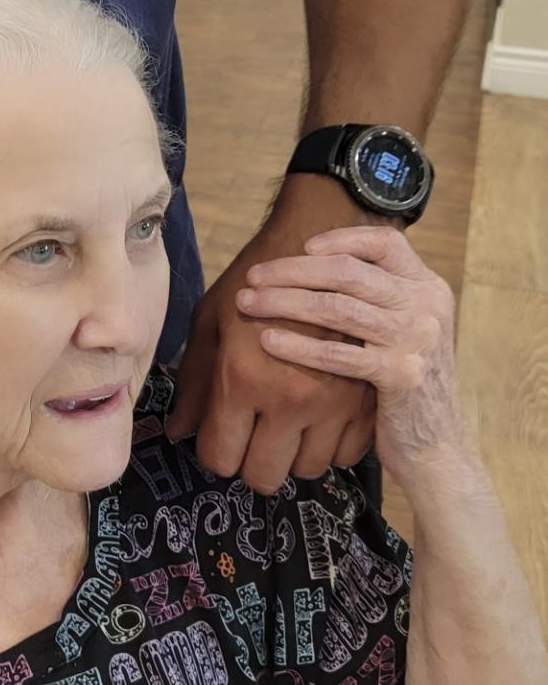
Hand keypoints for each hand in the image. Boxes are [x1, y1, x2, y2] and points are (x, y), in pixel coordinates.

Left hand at [169, 187, 375, 488]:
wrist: (327, 229)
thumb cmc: (256, 272)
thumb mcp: (212, 319)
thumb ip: (194, 379)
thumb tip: (178, 431)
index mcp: (241, 377)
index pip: (219, 453)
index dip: (214, 455)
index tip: (219, 442)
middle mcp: (290, 393)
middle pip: (262, 470)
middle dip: (250, 466)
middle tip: (250, 446)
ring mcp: (336, 396)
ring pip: (308, 467)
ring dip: (292, 460)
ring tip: (285, 436)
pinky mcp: (375, 389)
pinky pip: (347, 450)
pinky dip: (331, 449)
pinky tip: (319, 427)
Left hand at [233, 224, 465, 484]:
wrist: (437, 445)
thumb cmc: (404, 386)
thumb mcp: (403, 332)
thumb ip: (376, 299)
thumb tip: (314, 264)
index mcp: (427, 287)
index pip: (385, 242)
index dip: (341, 238)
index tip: (301, 246)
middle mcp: (426, 305)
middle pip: (348, 270)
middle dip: (293, 270)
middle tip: (253, 276)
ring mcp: (416, 338)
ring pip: (337, 307)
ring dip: (284, 301)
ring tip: (248, 303)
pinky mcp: (401, 374)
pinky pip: (338, 354)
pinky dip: (298, 346)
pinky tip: (268, 342)